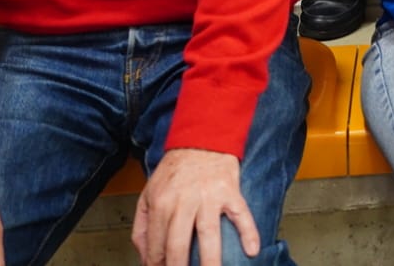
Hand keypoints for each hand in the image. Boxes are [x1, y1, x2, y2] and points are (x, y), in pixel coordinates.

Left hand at [131, 149, 257, 265]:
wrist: (201, 139)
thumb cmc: (175, 170)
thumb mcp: (148, 194)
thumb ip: (142, 227)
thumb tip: (145, 257)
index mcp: (161, 203)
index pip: (156, 244)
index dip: (157, 264)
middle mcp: (184, 201)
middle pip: (178, 243)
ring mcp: (209, 197)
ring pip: (208, 233)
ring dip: (210, 260)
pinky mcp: (230, 191)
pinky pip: (241, 214)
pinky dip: (248, 232)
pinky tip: (252, 250)